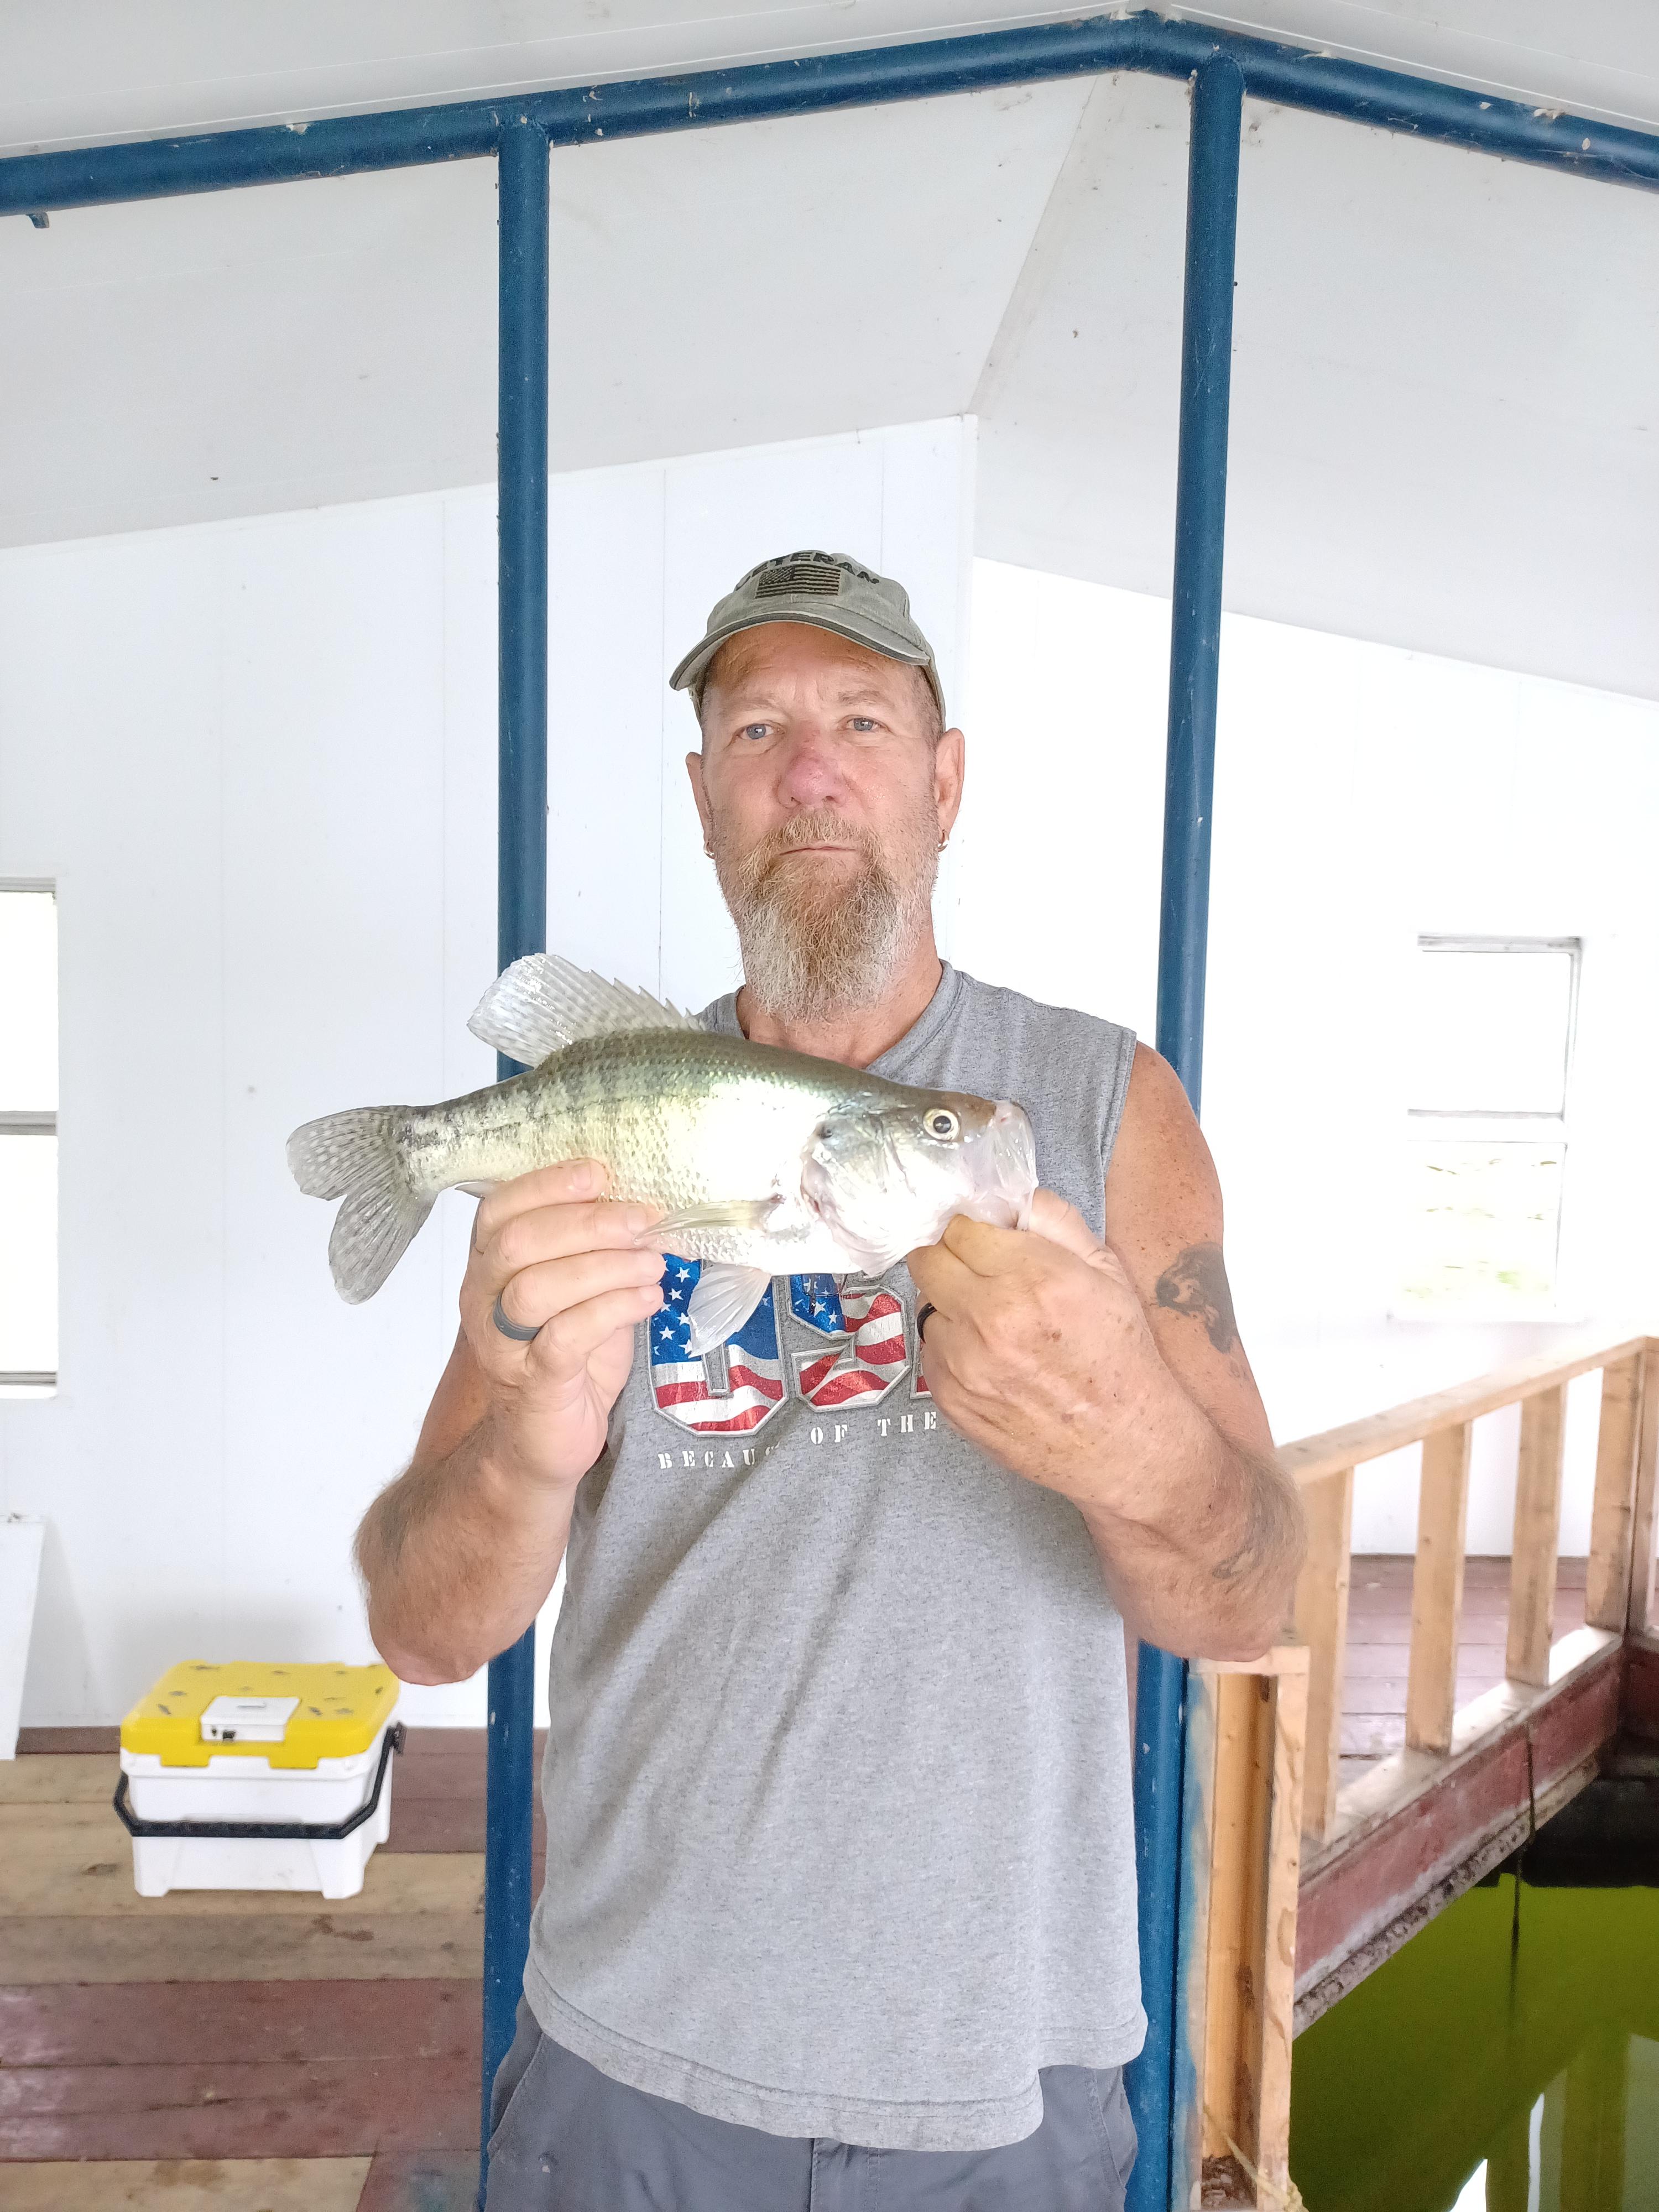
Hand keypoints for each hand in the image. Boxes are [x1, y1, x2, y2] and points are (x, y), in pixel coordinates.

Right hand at [461, 1159, 663, 1491]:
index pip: (500, 1208)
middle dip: (587, 1222)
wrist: (539, 1441)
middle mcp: (485, 1299)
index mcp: (491, 1265)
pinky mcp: (533, 1382)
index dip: (548, 1183)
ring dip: (605, 1266)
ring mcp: (503, 1343)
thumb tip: (644, 1202)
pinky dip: (612, 1309)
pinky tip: (647, 1297)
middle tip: (642, 1219)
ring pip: (538, 1287)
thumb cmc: (564, 1356)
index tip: (600, 1172)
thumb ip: (596, 1248)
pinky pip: (565, 1336)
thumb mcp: (581, 1290)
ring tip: (653, 1262)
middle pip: (520, 1242)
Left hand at [907, 1189, 1172, 1509]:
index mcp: (1034, 1278)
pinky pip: (932, 1352)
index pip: (961, 1227)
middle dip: (949, 1257)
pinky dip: (954, 1349)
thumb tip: (1010, 1197)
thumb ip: (1056, 1221)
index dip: (973, 1230)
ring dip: (952, 1307)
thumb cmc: (1121, 1356)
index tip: (984, 1240)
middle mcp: (992, 1319)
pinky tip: (993, 1361)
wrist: (1123, 1444)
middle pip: (928, 1259)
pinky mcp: (950, 1401)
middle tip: (977, 1273)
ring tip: (995, 1326)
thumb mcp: (1107, 1272)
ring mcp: (966, 1364)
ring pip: (928, 1306)